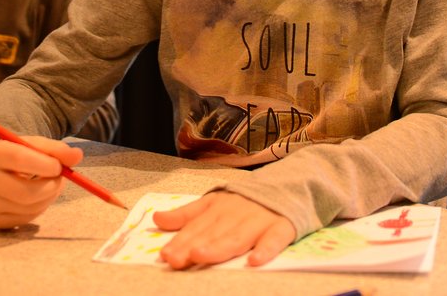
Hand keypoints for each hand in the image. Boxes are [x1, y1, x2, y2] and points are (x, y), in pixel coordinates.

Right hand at [0, 137, 82, 228]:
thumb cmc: (15, 154)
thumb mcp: (33, 145)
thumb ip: (56, 149)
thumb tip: (77, 156)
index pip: (20, 160)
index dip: (45, 165)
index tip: (58, 166)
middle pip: (25, 192)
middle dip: (51, 187)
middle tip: (60, 179)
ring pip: (29, 208)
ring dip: (49, 197)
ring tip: (50, 184)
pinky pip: (26, 219)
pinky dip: (39, 209)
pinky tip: (37, 196)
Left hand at [152, 191, 296, 269]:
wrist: (290, 185)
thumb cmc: (245, 202)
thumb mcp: (214, 203)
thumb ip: (187, 214)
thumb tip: (157, 218)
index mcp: (218, 207)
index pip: (195, 227)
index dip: (179, 240)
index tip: (165, 255)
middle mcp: (236, 212)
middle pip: (212, 233)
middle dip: (193, 246)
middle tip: (176, 259)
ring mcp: (259, 219)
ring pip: (237, 236)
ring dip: (220, 247)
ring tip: (202, 256)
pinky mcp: (282, 226)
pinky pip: (274, 239)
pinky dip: (265, 249)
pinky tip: (254, 261)